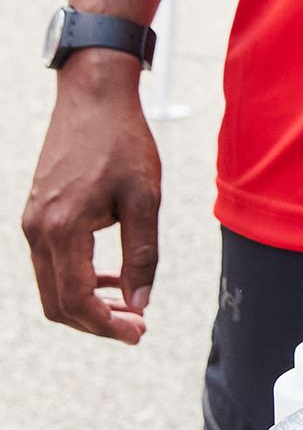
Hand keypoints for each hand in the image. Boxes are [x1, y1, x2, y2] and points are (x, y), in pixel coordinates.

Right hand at [21, 57, 160, 343]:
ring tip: (129, 307)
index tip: (138, 333)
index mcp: (62, 229)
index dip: (106, 324)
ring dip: (88, 302)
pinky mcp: (37, 214)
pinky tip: (111, 276)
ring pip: (52, 285)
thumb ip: (142, 254)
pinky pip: (52, 262)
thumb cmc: (123, 142)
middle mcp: (37, 231)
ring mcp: (32, 223)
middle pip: (57, 302)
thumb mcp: (144, 198)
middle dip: (96, 321)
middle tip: (136, 327)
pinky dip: (79, 277)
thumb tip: (140, 302)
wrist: (93, 97)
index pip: (75, 299)